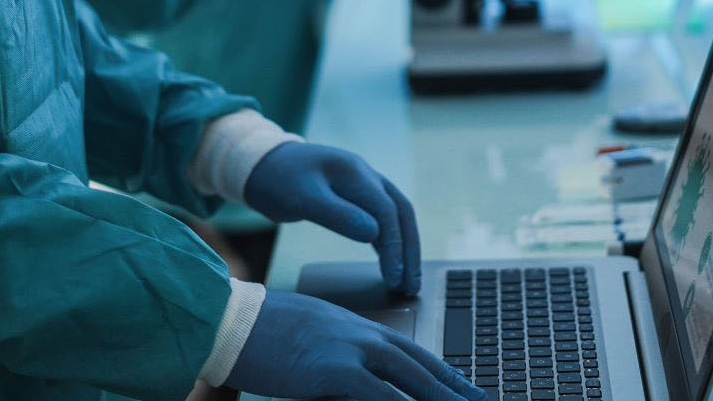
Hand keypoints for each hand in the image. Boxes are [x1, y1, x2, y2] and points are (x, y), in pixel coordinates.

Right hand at [223, 290, 483, 400]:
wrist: (232, 319)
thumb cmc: (261, 330)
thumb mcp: (311, 335)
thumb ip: (338, 352)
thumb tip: (354, 375)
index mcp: (357, 326)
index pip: (411, 350)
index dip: (441, 369)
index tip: (462, 383)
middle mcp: (362, 335)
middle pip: (421, 365)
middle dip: (454, 387)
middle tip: (480, 400)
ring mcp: (352, 351)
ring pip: (412, 379)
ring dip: (441, 398)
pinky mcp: (335, 371)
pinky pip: (382, 398)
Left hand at [244, 143, 421, 293]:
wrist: (261, 162)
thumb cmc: (277, 179)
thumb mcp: (302, 198)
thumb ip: (338, 215)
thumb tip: (374, 234)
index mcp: (355, 173)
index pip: (387, 212)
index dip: (395, 246)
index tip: (395, 277)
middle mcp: (365, 175)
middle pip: (401, 213)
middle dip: (410, 250)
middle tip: (411, 286)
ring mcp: (362, 183)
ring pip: (395, 215)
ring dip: (404, 246)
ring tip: (406, 281)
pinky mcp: (354, 194)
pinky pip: (381, 217)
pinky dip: (389, 240)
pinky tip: (390, 260)